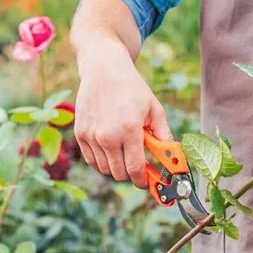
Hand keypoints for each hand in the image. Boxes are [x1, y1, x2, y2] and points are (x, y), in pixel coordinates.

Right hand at [74, 39, 171, 187]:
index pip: (135, 170)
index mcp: (129, 130)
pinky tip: (112, 150)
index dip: (143, 181)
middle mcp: (108, 136)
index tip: (148, 182)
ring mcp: (91, 136)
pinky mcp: (80, 134)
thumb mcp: (154, 109)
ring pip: (105, 169)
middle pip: (119, 174)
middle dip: (132, 175)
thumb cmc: (133, 89)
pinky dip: (102, 161)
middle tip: (139, 167)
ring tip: (125, 152)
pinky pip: (92, 160)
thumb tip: (172, 157)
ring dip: (117, 167)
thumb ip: (163, 135)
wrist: (104, 70)